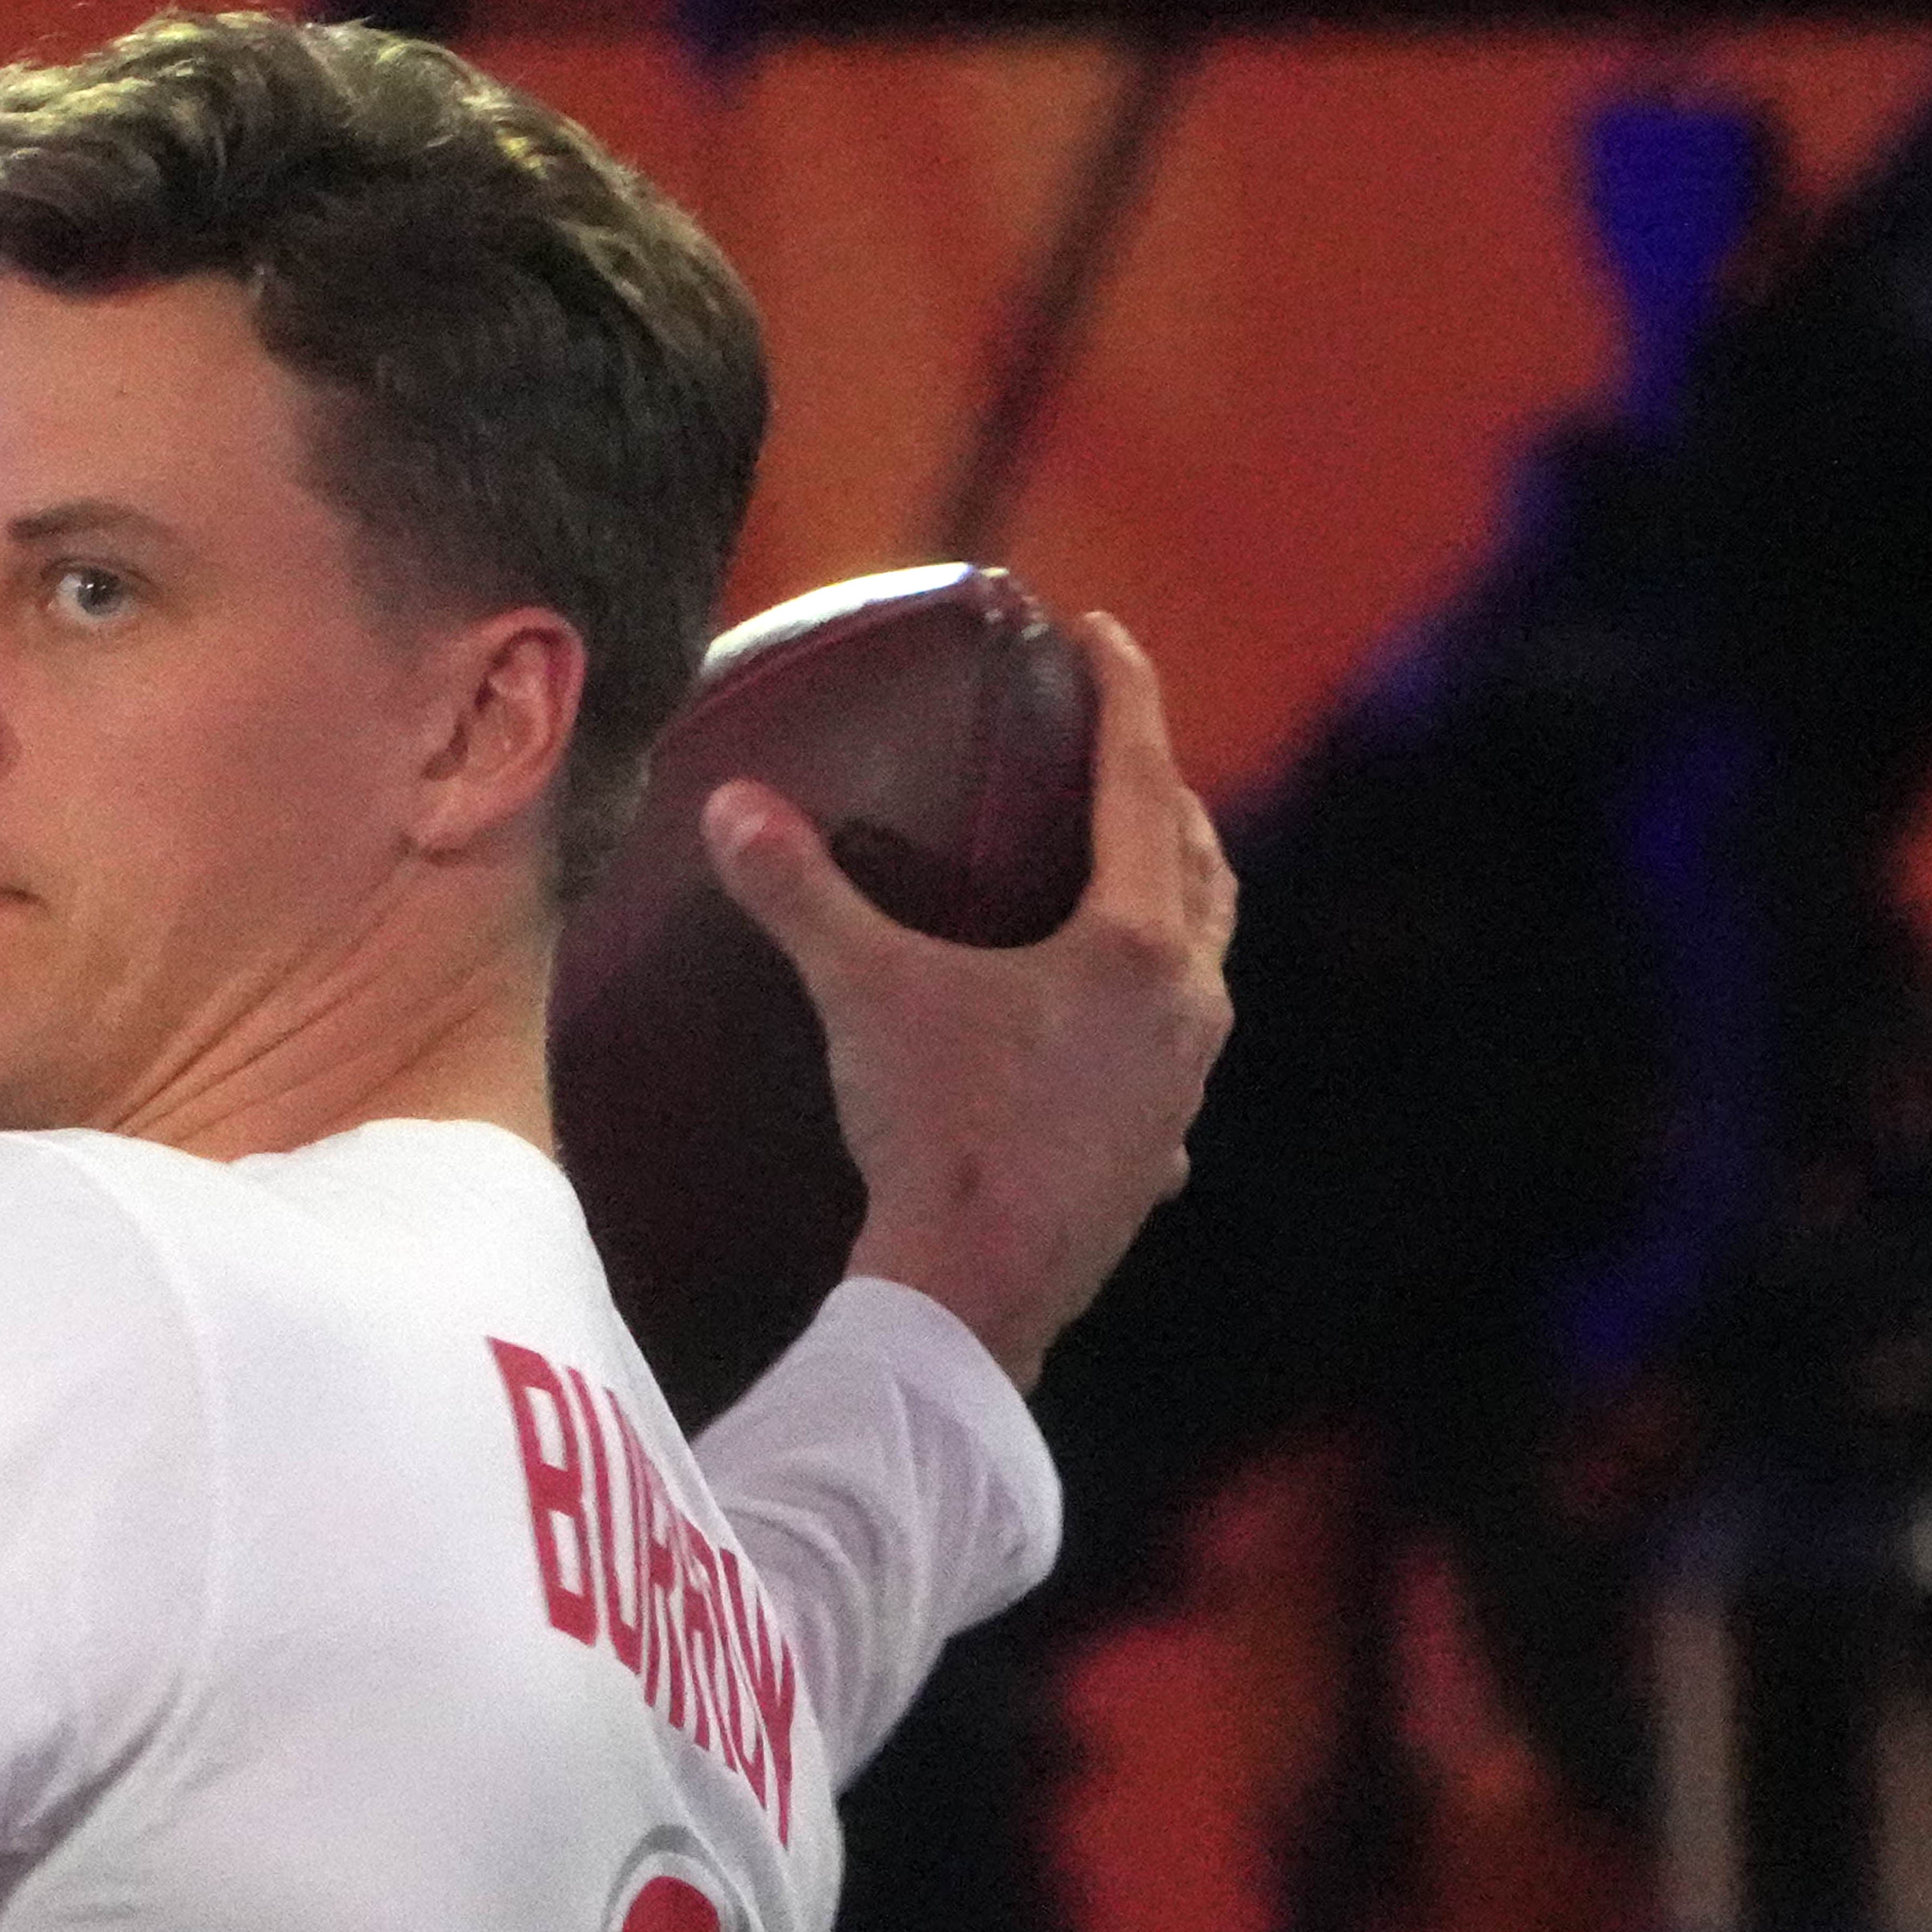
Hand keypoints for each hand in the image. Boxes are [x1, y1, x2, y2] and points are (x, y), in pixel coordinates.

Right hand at [699, 612, 1232, 1388]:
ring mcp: (1181, 1086)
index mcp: (1135, 947)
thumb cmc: (937, 1137)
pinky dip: (1150, 1016)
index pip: (1141, 781)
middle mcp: (1185, 1006)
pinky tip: (1117, 1038)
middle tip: (1121, 750)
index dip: (1125, 695)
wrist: (973, 1298)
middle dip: (1162, 795)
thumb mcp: (864, 995)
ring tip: (1130, 875)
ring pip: (1202, 959)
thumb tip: (729, 807)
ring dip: (1174, 900)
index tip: (1105, 633)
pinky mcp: (1157, 1153)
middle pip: (1198, 865)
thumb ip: (801, 893)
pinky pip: (1172, 1055)